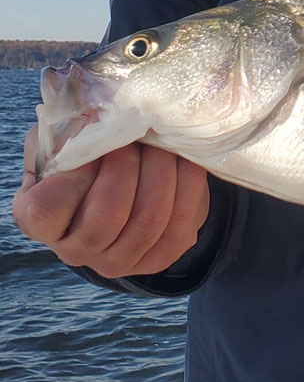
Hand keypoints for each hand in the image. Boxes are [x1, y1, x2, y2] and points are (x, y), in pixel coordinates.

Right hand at [13, 126, 209, 277]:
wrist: (127, 182)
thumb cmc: (88, 156)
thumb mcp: (67, 139)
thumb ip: (70, 132)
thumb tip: (96, 120)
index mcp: (39, 222)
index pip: (49, 208)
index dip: (79, 172)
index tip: (99, 142)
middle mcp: (74, 251)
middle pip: (108, 213)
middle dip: (131, 164)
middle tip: (139, 134)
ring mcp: (115, 262)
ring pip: (148, 220)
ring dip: (163, 171)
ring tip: (163, 143)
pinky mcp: (156, 260)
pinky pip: (179, 226)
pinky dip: (187, 188)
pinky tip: (183, 162)